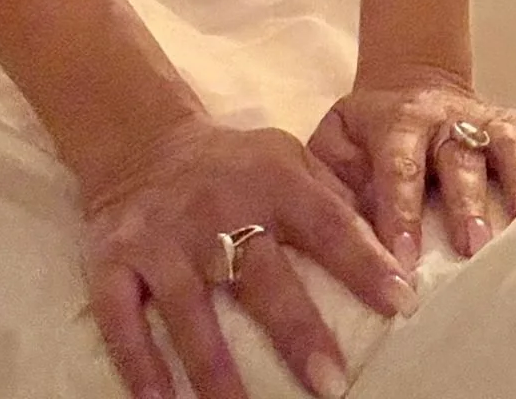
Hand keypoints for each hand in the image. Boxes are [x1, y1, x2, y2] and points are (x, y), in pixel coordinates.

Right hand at [78, 111, 419, 398]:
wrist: (144, 140)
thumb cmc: (234, 164)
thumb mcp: (287, 158)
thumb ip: (334, 194)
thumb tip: (392, 235)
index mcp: (272, 180)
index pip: (327, 223)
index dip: (364, 262)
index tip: (400, 301)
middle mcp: (217, 210)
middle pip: (261, 277)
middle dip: (298, 331)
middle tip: (331, 383)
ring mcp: (162, 239)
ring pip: (190, 309)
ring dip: (215, 367)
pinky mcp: (114, 260)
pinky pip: (123, 318)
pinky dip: (139, 364)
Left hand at [307, 64, 515, 266]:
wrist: (408, 85)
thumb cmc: (366, 136)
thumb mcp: (333, 147)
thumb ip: (332, 184)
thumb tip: (337, 239)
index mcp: (398, 122)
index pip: (398, 166)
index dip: (401, 212)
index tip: (404, 260)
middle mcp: (447, 117)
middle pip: (461, 155)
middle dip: (469, 202)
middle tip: (475, 248)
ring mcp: (489, 117)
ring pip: (511, 143)